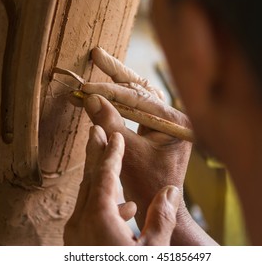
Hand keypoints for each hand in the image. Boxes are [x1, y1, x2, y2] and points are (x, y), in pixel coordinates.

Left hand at [64, 125, 180, 244]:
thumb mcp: (152, 250)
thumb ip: (161, 219)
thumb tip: (170, 192)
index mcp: (98, 219)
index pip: (105, 175)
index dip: (112, 152)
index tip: (116, 135)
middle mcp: (80, 224)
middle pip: (90, 180)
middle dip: (96, 154)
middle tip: (95, 130)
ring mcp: (75, 236)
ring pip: (88, 197)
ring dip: (102, 178)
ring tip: (115, 165)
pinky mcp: (77, 246)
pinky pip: (88, 215)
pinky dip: (105, 204)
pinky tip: (127, 209)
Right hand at [81, 47, 192, 227]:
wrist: (159, 206)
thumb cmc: (148, 186)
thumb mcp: (126, 155)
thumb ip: (110, 124)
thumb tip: (90, 98)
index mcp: (176, 123)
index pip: (139, 99)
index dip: (109, 93)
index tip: (85, 88)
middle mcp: (176, 118)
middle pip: (143, 89)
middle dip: (118, 74)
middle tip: (98, 54)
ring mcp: (168, 122)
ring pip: (141, 95)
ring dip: (120, 82)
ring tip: (102, 63)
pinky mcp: (159, 128)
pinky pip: (139, 108)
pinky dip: (122, 99)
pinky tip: (109, 88)